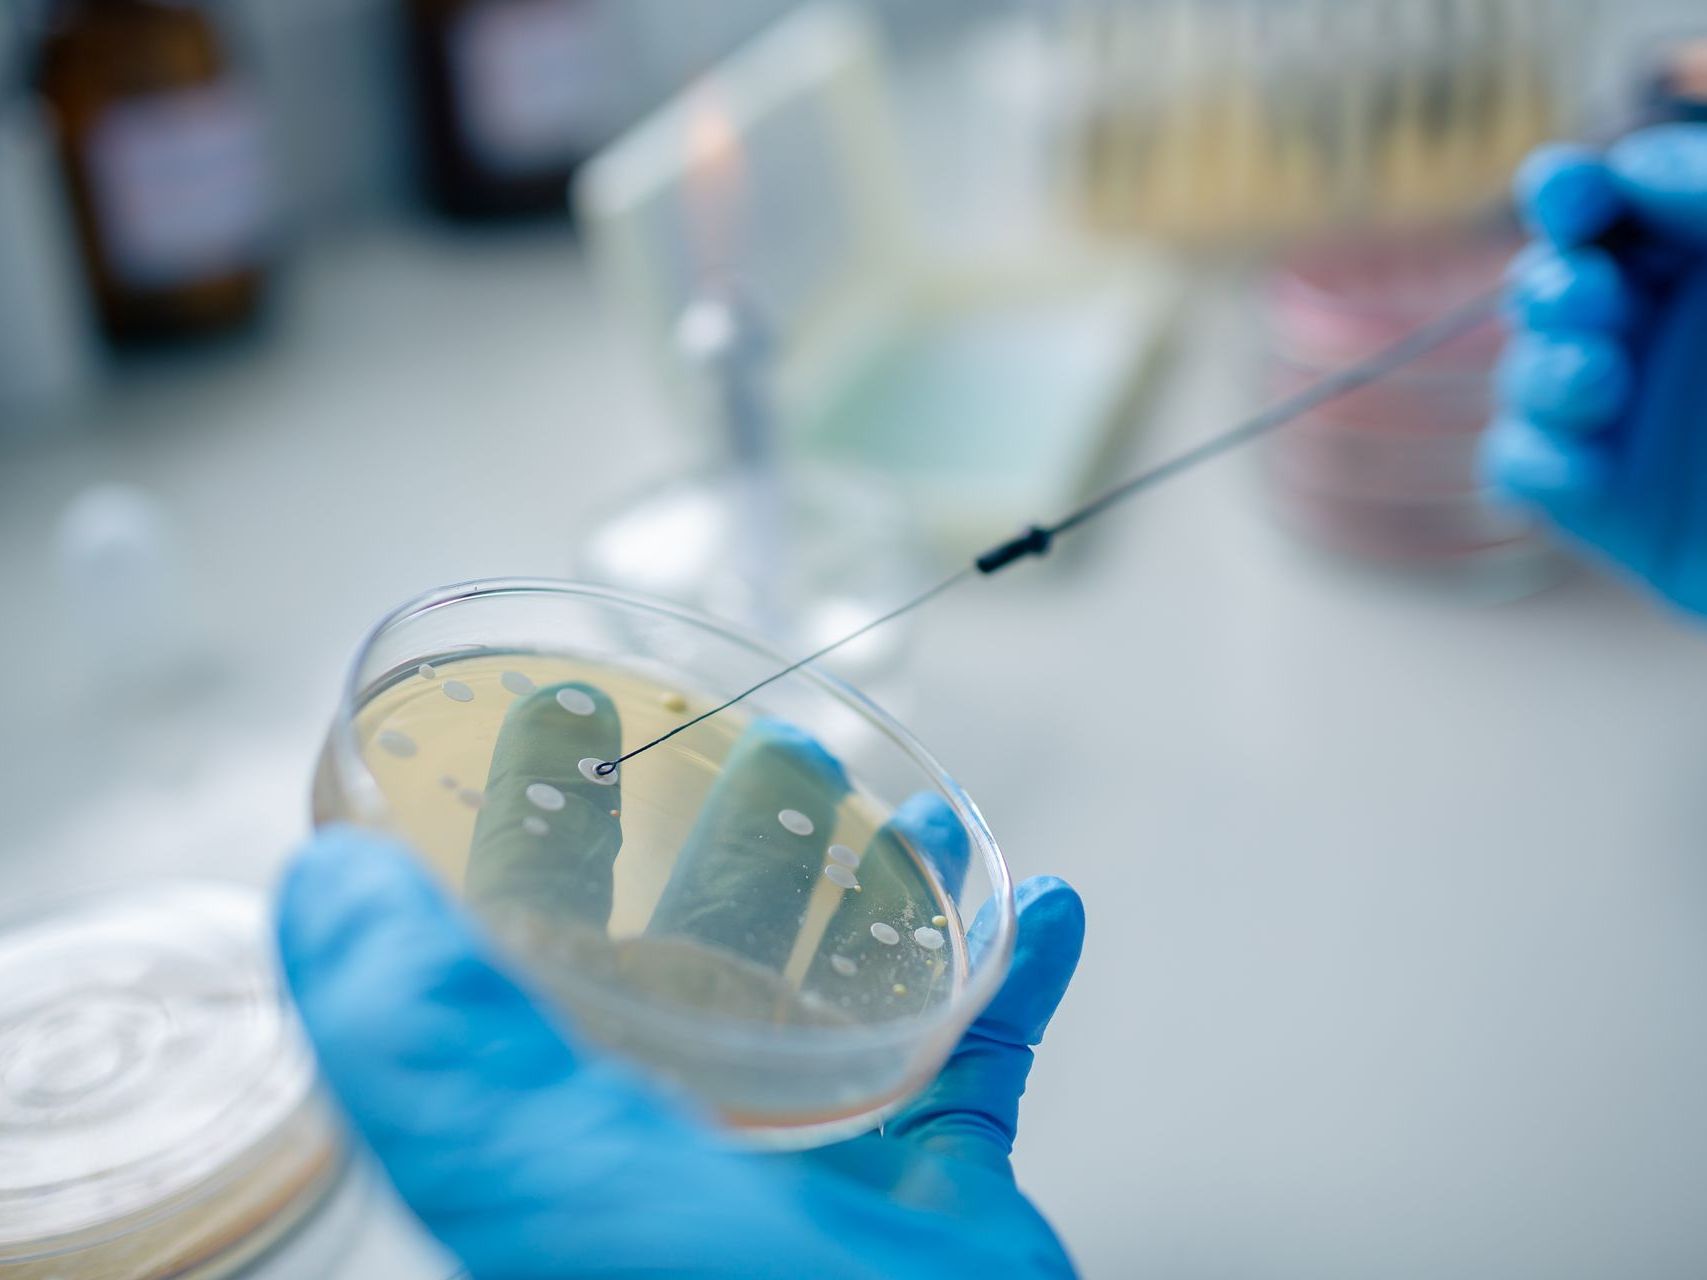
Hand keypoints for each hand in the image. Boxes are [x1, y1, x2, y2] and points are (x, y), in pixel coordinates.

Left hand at [277, 711, 1084, 1277]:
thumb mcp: (528, 1172)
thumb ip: (418, 1035)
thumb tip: (322, 881)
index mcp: (578, 1126)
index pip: (541, 940)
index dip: (538, 817)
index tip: (560, 708)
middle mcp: (690, 1135)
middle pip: (706, 943)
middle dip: (737, 826)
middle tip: (771, 738)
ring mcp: (823, 1163)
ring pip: (845, 983)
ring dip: (877, 883)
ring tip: (904, 807)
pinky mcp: (945, 1190)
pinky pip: (989, 1056)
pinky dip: (1019, 973)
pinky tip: (1041, 906)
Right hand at [1482, 124, 1706, 613]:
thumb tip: (1631, 165)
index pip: (1616, 209)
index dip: (1573, 194)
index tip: (1568, 197)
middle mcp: (1663, 340)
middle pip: (1554, 285)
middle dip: (1553, 287)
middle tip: (1589, 300)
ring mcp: (1628, 422)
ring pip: (1528, 373)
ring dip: (1543, 371)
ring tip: (1597, 384)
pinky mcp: (1603, 504)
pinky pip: (1520, 470)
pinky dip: (1536, 464)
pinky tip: (1585, 471)